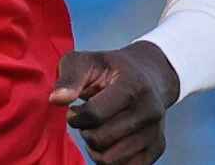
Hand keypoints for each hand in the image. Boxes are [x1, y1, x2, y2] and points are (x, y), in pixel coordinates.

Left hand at [48, 41, 179, 164]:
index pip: (94, 115)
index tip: (74, 110)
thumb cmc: (109, 69)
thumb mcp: (85, 61)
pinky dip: (110, 159)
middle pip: (101, 139)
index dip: (75, 117)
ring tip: (97, 130)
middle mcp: (150, 110)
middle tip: (87, 120)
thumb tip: (56, 99)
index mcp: (133, 86)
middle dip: (85, 132)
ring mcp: (156, 130)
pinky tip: (109, 142)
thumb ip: (69, 78)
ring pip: (111, 160)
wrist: (147, 75)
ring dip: (96, 148)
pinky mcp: (158, 147)